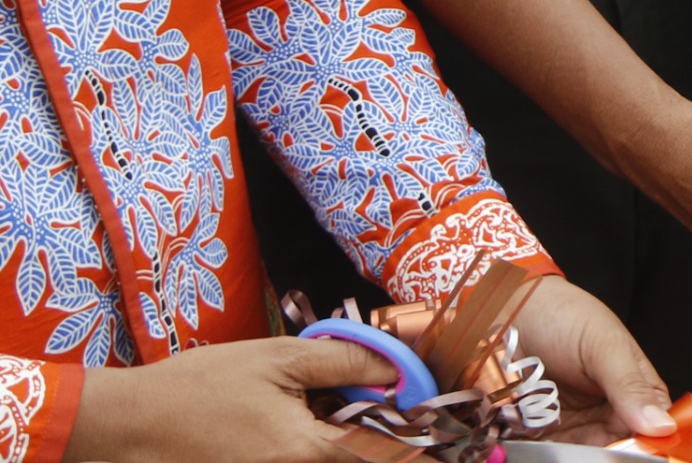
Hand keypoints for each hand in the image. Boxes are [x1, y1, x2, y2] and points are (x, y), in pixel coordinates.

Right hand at [60, 333, 397, 460]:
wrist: (130, 424)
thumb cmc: (199, 387)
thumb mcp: (278, 359)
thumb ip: (345, 363)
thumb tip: (397, 371)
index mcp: (303, 451)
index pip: (384, 455)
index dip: (417, 443)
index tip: (440, 429)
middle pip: (358, 460)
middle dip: (381, 438)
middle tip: (382, 400)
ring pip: (331, 457)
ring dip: (347, 438)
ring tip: (331, 405)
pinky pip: (301, 459)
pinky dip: (315, 443)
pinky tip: (302, 417)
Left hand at [509, 275, 674, 442]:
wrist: (508, 310)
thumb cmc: (564, 316)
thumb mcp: (604, 345)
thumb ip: (630, 387)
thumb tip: (662, 425)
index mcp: (634, 388)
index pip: (652, 427)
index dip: (647, 444)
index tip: (633, 450)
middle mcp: (607, 411)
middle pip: (618, 448)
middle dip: (608, 454)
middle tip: (591, 444)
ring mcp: (573, 424)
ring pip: (584, 455)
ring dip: (576, 456)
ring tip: (561, 435)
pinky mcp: (540, 434)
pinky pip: (549, 454)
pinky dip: (548, 456)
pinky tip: (545, 450)